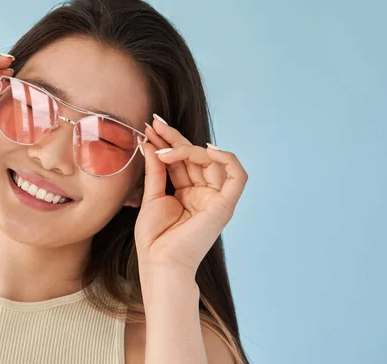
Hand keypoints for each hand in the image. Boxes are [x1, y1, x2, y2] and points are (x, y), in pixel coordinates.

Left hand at [135, 115, 247, 275]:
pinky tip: (207, 148)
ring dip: (187, 147)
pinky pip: (237, 177)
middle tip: (154, 123)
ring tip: (163, 146)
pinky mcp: (225, 206)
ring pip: (210, 161)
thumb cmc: (154, 239)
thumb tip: (150, 143)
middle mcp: (203, 194)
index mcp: (186, 193)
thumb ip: (156, 170)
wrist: (160, 263)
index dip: (167, 142)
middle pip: (193, 157)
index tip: (149, 128)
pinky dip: (228, 159)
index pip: (180, 160)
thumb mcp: (152, 197)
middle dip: (174, 137)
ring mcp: (215, 199)